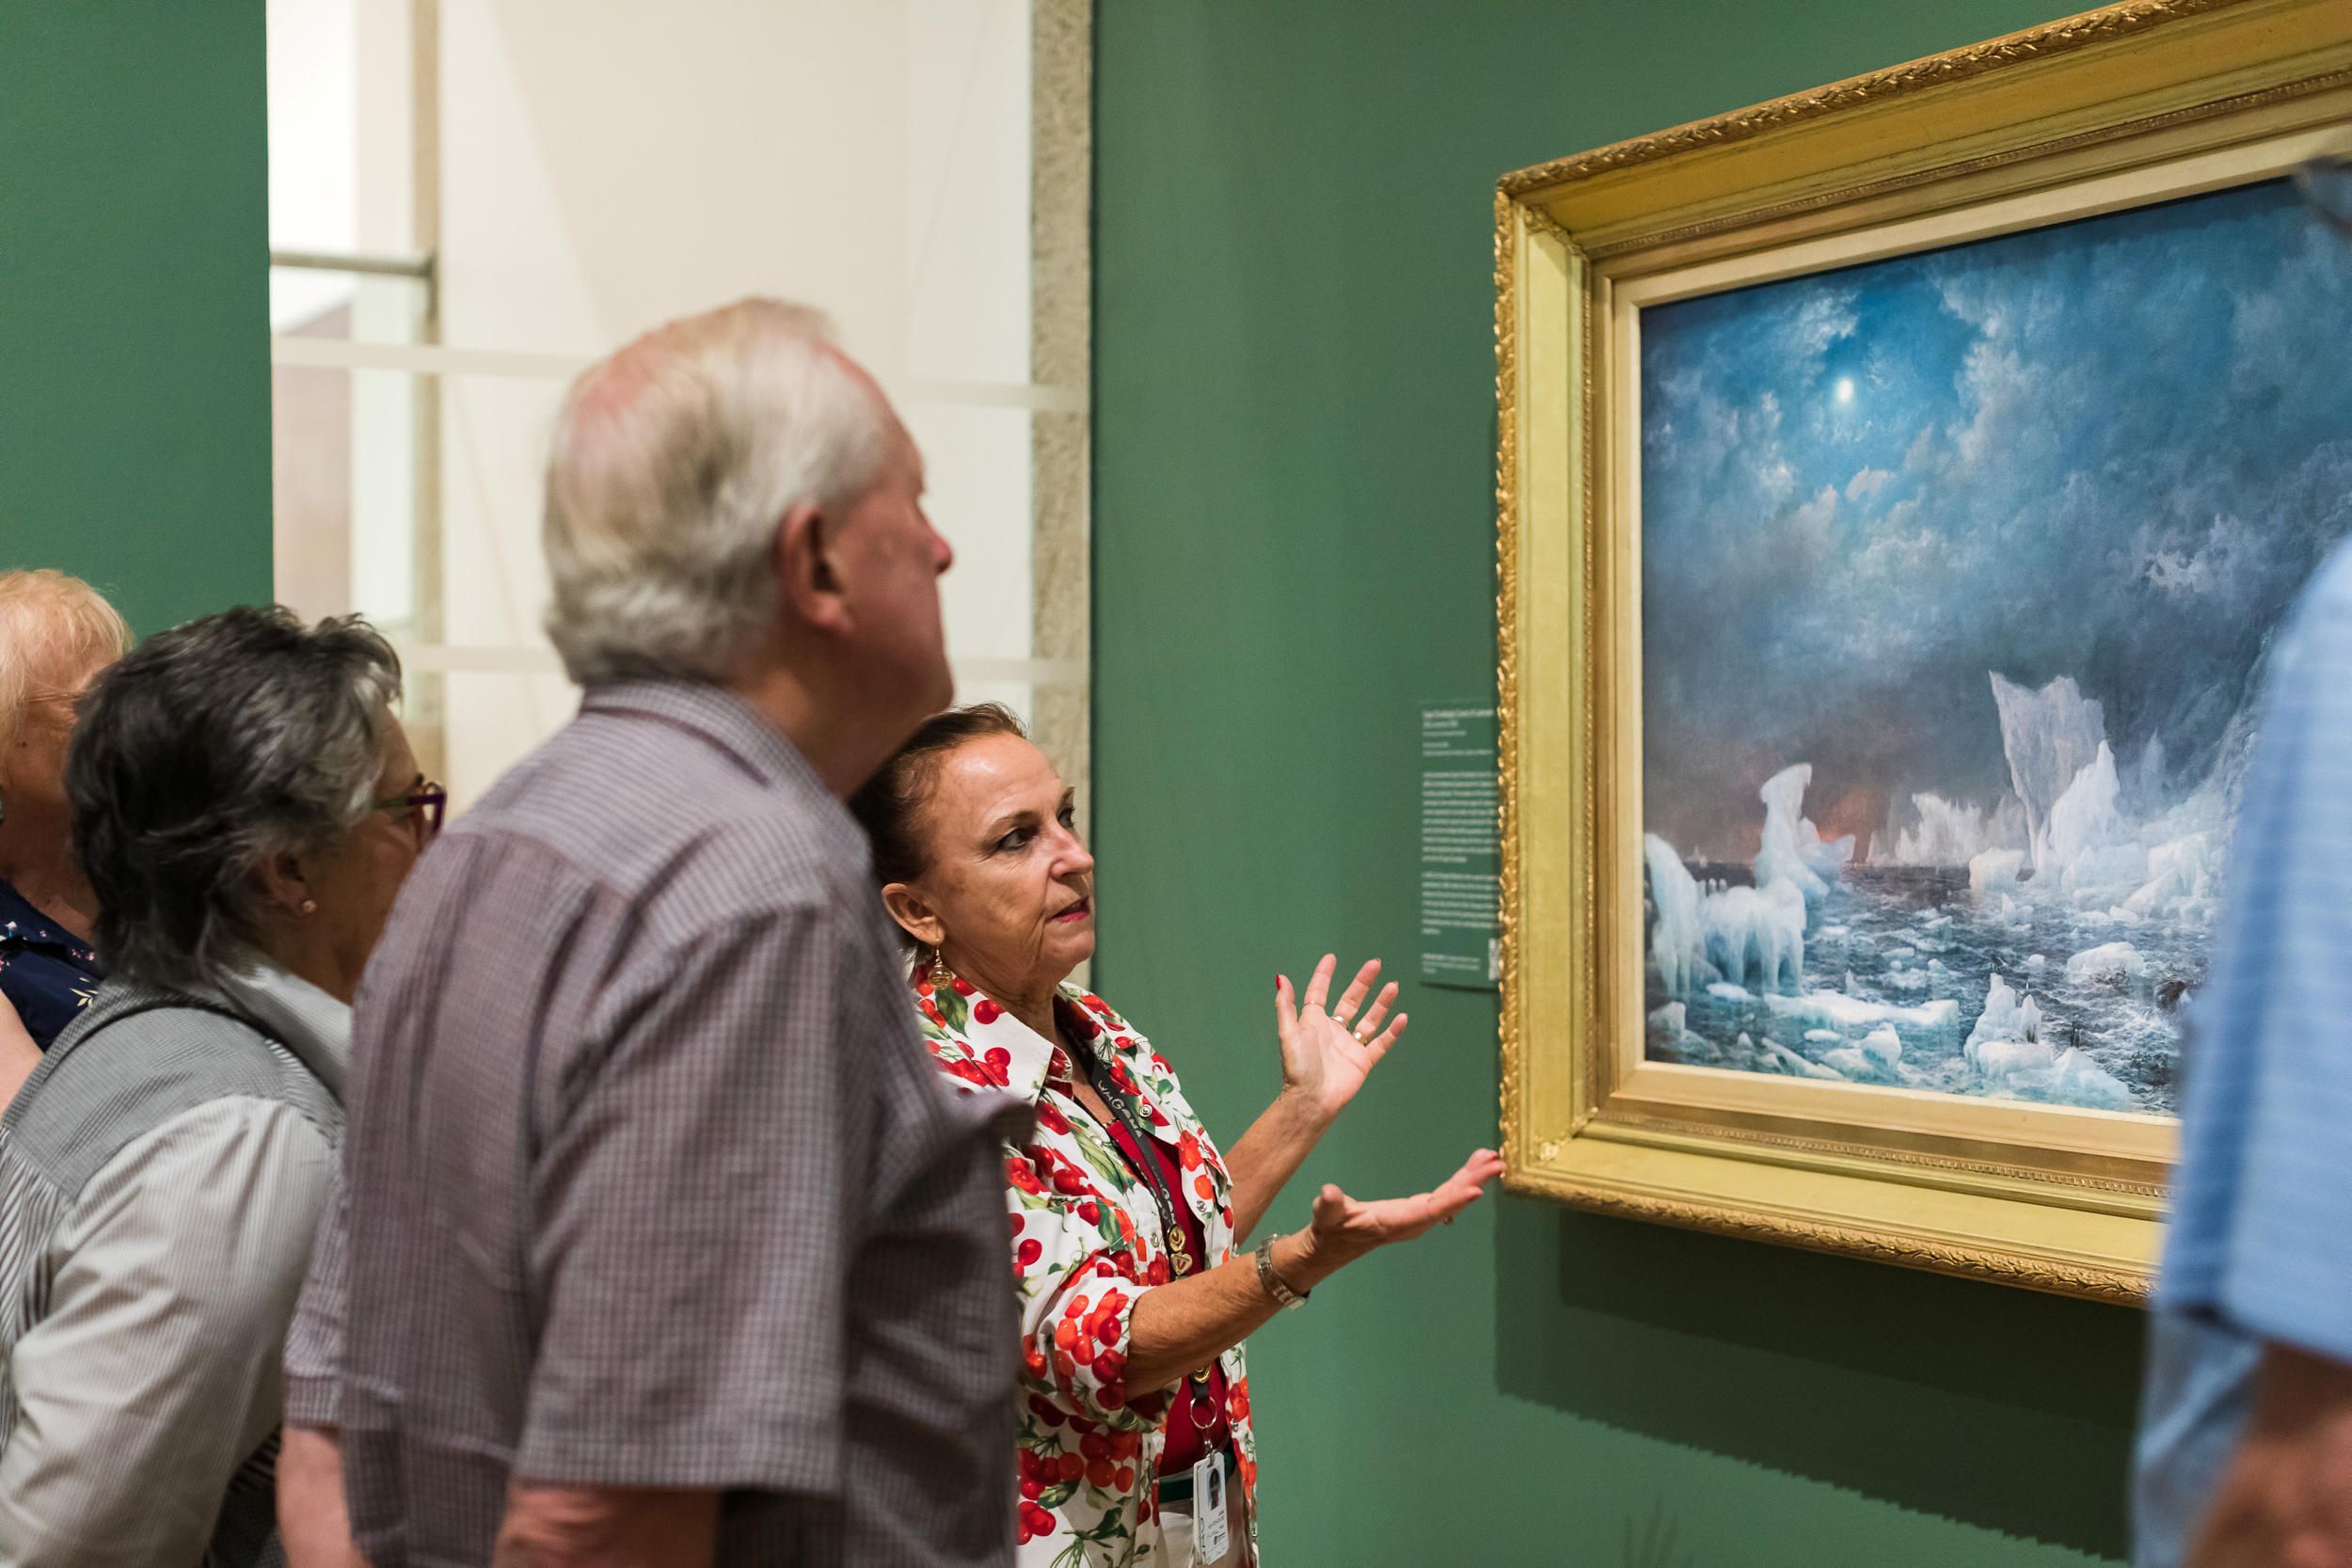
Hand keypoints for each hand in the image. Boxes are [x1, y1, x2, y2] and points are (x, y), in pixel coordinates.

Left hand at [1276, 954, 1406, 1121]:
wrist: (1312, 1100)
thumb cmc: (1297, 1068)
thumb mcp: (1288, 1032)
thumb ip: (1286, 1005)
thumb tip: (1281, 977)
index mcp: (1313, 1022)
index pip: (1319, 993)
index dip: (1324, 975)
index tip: (1331, 958)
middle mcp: (1333, 1031)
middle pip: (1350, 1000)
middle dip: (1362, 982)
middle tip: (1375, 963)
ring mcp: (1349, 1046)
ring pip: (1369, 1019)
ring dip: (1381, 1002)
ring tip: (1392, 985)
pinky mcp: (1363, 1061)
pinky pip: (1381, 1043)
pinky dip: (1392, 1031)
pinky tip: (1402, 1017)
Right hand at [1282, 1148, 1503, 1288]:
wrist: (1332, 1245)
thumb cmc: (1329, 1229)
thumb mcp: (1325, 1215)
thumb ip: (1329, 1206)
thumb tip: (1328, 1193)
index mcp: (1396, 1223)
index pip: (1429, 1211)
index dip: (1453, 1201)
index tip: (1477, 1191)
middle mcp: (1413, 1222)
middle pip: (1449, 1202)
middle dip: (1474, 1183)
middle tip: (1498, 1163)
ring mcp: (1418, 1216)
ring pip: (1451, 1197)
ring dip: (1472, 1178)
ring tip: (1493, 1158)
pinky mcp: (1418, 1209)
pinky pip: (1446, 1193)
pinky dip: (1461, 1179)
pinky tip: (1474, 1167)